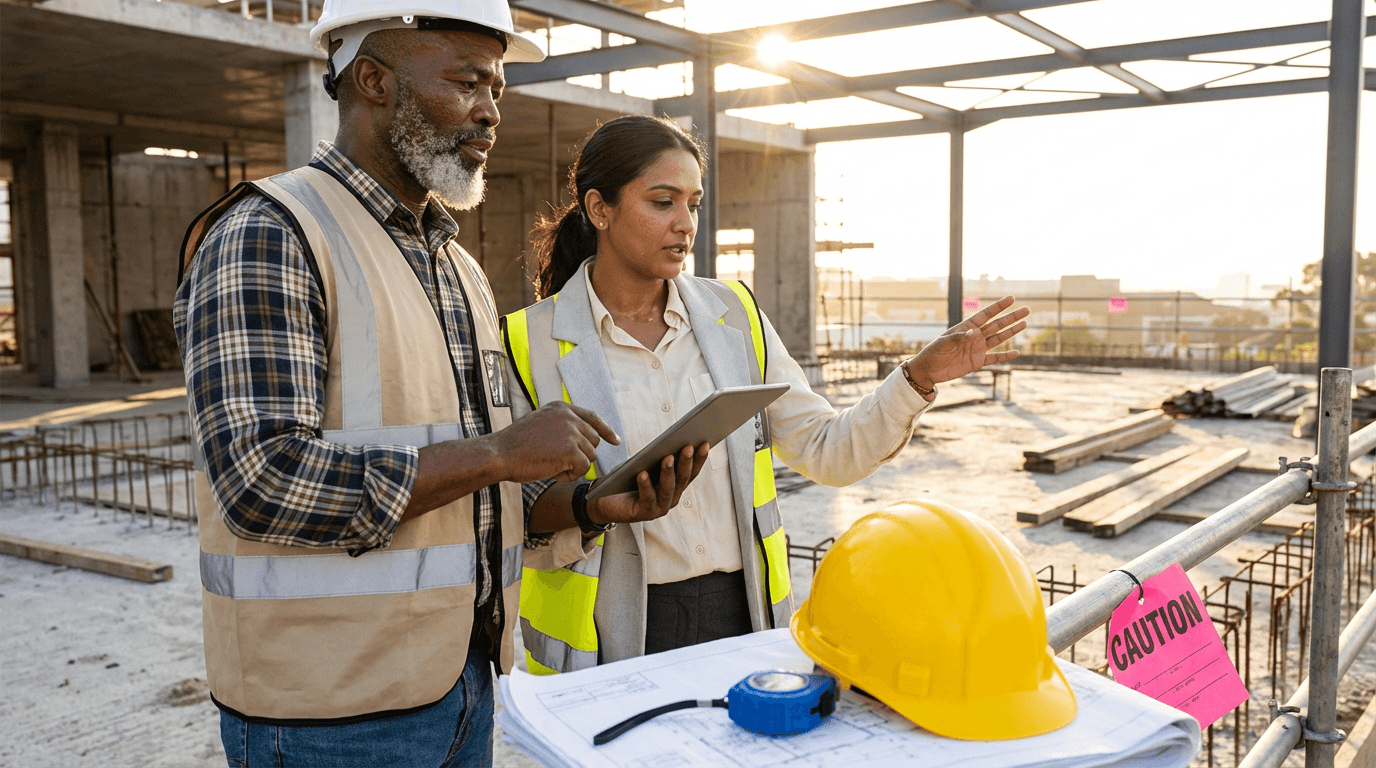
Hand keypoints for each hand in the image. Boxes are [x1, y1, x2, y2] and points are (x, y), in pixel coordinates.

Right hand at [494, 402, 619, 483]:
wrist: (500, 454)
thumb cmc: (515, 444)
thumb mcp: (540, 423)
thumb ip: (561, 425)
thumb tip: (583, 438)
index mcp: (561, 408)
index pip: (592, 417)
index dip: (606, 430)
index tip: (615, 440)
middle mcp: (569, 417)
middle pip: (593, 441)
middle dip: (581, 455)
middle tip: (559, 462)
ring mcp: (571, 433)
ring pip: (590, 456)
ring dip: (573, 466)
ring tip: (550, 465)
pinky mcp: (571, 450)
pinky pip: (583, 468)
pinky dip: (570, 475)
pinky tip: (552, 472)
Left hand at [587, 442, 709, 525]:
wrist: (604, 501)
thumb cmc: (626, 480)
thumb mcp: (644, 465)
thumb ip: (657, 458)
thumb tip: (669, 441)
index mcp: (675, 487)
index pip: (691, 472)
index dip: (699, 459)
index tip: (705, 443)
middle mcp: (671, 499)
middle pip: (682, 479)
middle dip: (686, 462)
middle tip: (688, 446)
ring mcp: (659, 508)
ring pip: (667, 489)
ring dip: (668, 472)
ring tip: (668, 457)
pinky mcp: (643, 514)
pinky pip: (647, 498)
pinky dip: (645, 485)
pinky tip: (642, 473)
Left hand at [905, 295, 1028, 387]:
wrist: (928, 370)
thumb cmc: (932, 353)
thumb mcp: (942, 343)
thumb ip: (957, 337)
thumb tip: (973, 332)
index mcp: (966, 328)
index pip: (986, 314)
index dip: (999, 306)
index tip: (1012, 298)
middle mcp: (974, 337)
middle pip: (997, 324)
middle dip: (1012, 317)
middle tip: (1027, 309)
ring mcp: (977, 349)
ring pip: (999, 338)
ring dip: (1012, 331)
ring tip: (1025, 323)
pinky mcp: (977, 362)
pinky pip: (995, 358)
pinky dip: (1005, 356)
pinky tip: (1016, 352)